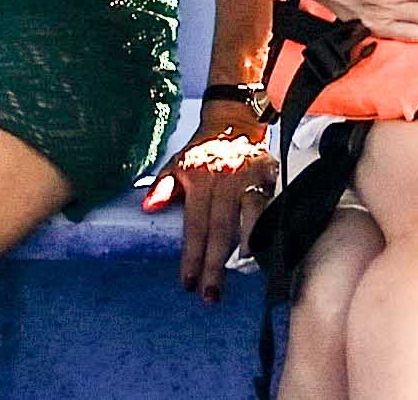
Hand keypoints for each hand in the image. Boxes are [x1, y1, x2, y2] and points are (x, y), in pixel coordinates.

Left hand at [141, 100, 275, 302]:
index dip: (192, 255)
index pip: (194, 225)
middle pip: (220, 230)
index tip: (187, 284)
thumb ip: (164, 186)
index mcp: (199, 179)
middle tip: (210, 296)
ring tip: (239, 278)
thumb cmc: (203, 151)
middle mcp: (224, 181)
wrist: (235, 122)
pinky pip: (268, 210)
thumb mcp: (177, 163)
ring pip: (247, 221)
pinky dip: (265, 231)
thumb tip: (147, 208)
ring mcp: (249, 180)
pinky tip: (263, 252)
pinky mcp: (269, 179)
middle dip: (214, 265)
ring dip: (243, 251)